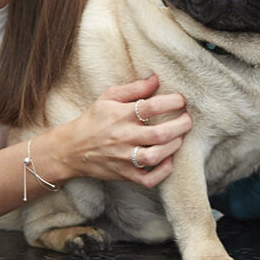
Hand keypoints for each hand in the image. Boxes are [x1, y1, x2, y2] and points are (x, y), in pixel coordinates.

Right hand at [48, 75, 191, 187]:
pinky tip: (167, 160)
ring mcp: (124, 158)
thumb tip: (156, 79)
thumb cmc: (94, 119)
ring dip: (173, 146)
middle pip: (159, 133)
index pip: (151, 107)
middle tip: (187, 119)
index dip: (172, 102)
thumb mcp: (109, 97)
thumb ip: (134, 88)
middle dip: (181, 125)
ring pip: (155, 156)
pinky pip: (148, 179)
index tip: (181, 100)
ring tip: (179, 137)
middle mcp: (124, 137)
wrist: (71, 149)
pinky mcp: (125, 175)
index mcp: (121, 115)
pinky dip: (162, 172)